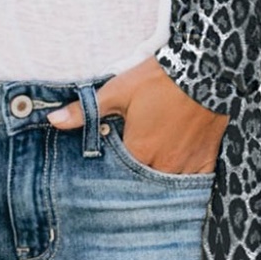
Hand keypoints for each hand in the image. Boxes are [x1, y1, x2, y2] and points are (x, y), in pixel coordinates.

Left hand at [45, 56, 228, 174]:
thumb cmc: (159, 80)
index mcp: (139, 152)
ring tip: (145, 185)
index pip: (117, 179)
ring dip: (155, 188)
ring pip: (167, 190)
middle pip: (142, 189)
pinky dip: (184, 186)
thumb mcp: (118, 90)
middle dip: (131, 189)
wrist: (205, 69)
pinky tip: (174, 183)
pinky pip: (195, 185)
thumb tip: (53, 120)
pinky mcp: (206, 160)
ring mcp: (187, 166)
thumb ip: (87, 111)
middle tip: (121, 189)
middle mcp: (163, 166)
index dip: (109, 179)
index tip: (101, 180)